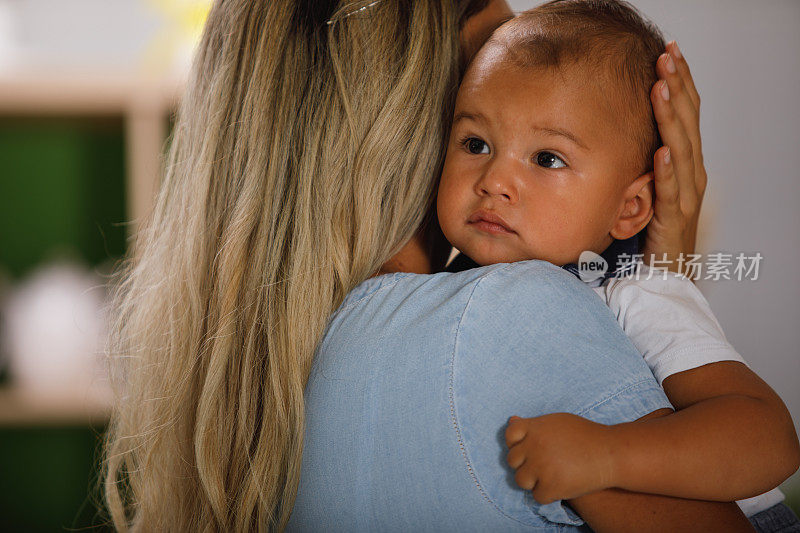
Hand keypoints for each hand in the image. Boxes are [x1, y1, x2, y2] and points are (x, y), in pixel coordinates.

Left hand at [505, 413, 615, 503]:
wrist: (611, 453)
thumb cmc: (585, 436)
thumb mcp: (558, 422)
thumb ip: (534, 424)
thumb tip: (512, 421)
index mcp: (535, 428)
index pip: (509, 436)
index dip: (517, 444)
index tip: (531, 449)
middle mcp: (534, 446)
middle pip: (512, 460)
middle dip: (526, 464)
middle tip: (544, 465)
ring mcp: (541, 466)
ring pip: (521, 480)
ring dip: (533, 481)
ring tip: (549, 476)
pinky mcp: (551, 486)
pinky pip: (537, 496)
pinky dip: (548, 494)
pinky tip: (559, 486)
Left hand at [644, 41, 705, 268]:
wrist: (664, 277)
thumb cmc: (651, 230)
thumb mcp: (644, 186)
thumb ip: (639, 159)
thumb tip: (616, 130)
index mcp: (684, 164)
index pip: (684, 115)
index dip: (679, 84)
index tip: (667, 53)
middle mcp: (691, 175)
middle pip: (687, 123)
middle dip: (677, 88)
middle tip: (666, 56)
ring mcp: (685, 197)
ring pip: (680, 150)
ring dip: (671, 118)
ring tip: (661, 88)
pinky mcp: (673, 221)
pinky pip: (670, 192)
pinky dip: (666, 171)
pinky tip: (661, 151)